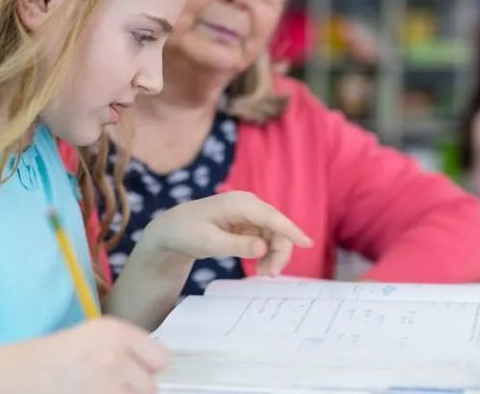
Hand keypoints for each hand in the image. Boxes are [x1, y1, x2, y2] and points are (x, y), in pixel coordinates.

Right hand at [19, 317, 167, 393]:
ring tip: (98, 391)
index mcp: (116, 333)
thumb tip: (158, 369)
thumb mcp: (96, 337)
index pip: (161, 359)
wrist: (17, 376)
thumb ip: (130, 349)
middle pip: (151, 388)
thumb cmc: (56, 357)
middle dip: (135, 391)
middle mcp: (114, 357)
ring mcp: (104, 386)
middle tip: (110, 387)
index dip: (150, 370)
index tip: (137, 374)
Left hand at [146, 191, 312, 275]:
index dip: (290, 230)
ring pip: (274, 235)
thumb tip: (263, 248)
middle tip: (269, 275)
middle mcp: (248, 205)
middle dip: (279, 251)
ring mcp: (249, 215)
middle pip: (277, 227)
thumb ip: (236, 245)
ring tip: (262, 274)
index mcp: (239, 204)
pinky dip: (266, 253)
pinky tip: (260, 267)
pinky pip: (266, 239)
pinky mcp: (248, 225)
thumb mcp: (208, 242)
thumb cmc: (186, 232)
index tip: (308, 243)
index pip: (271, 217)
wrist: (172, 230)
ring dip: (274, 255)